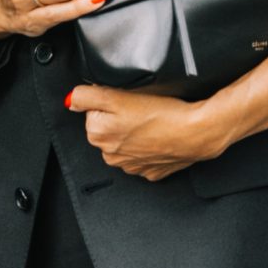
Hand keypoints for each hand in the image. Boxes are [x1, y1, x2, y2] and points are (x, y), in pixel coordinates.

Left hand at [66, 84, 228, 181]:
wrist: (197, 132)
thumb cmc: (164, 114)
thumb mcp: (118, 96)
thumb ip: (87, 96)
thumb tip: (70, 100)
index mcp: (98, 134)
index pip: (93, 111)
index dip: (109, 102)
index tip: (125, 101)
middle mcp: (110, 154)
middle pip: (108, 127)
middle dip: (120, 118)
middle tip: (141, 110)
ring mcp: (130, 165)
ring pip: (125, 142)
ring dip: (134, 132)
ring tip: (152, 123)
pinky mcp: (149, 171)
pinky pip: (142, 155)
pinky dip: (148, 146)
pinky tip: (159, 136)